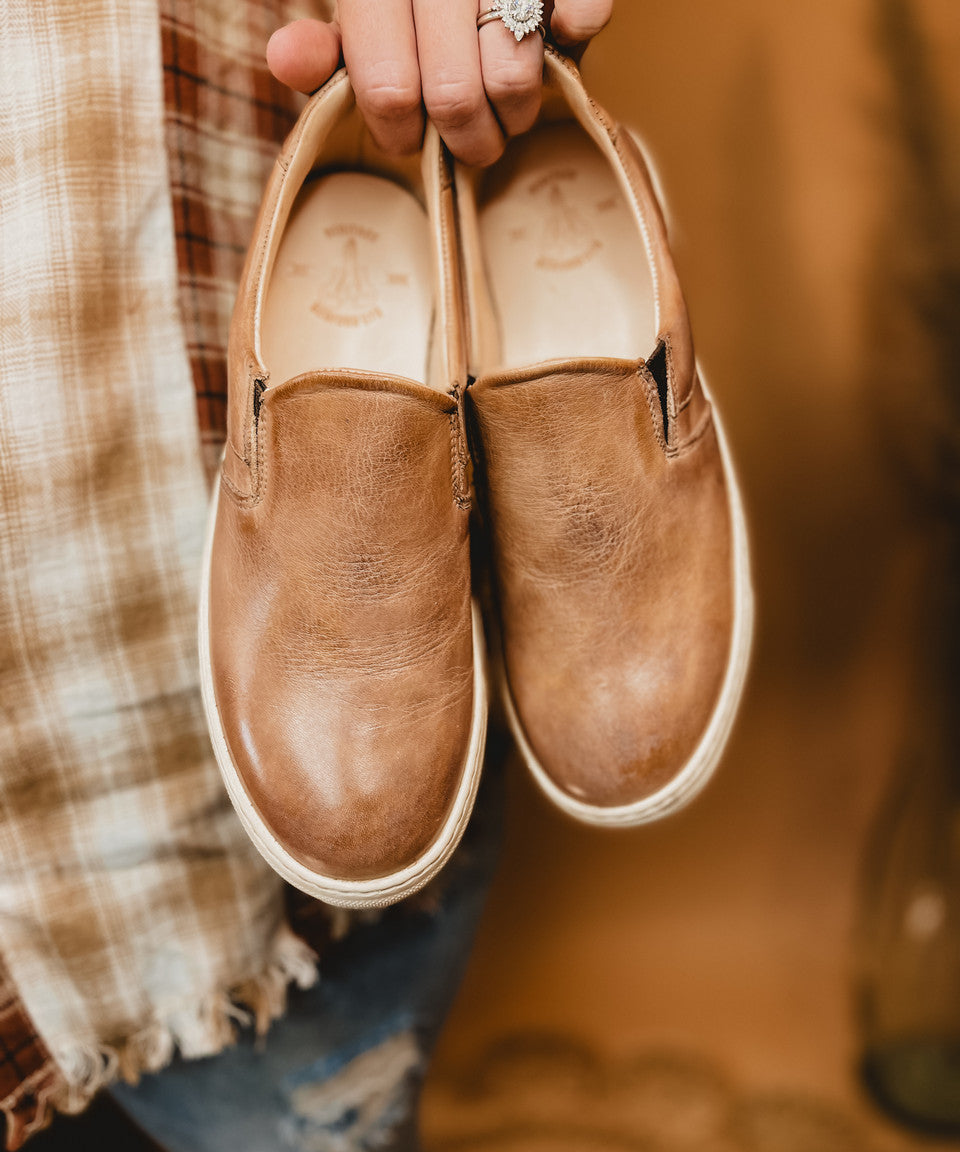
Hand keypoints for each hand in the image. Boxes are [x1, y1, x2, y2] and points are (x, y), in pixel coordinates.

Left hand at [266, 1, 612, 165]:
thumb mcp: (362, 9)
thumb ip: (327, 44)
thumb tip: (287, 59)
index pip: (388, 89)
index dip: (397, 131)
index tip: (405, 136)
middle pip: (454, 98)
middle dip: (465, 140)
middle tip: (469, 141)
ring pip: (514, 78)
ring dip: (516, 112)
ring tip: (508, 104)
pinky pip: (582, 17)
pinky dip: (576, 35)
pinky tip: (558, 36)